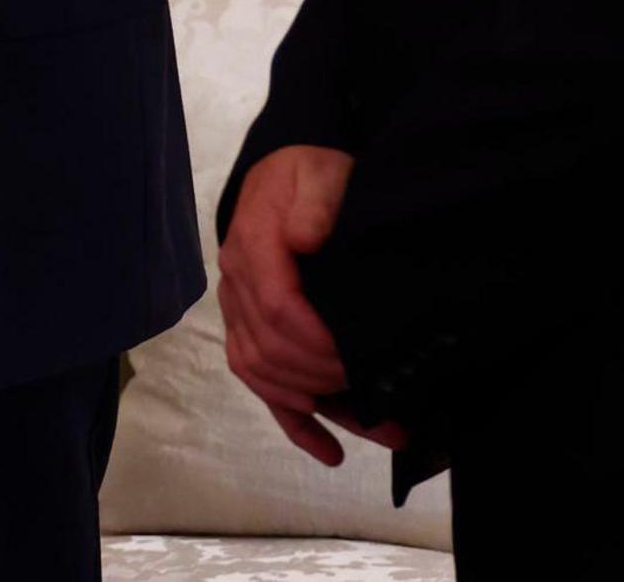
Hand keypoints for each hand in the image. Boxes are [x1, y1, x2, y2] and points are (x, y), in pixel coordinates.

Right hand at [217, 143, 400, 464]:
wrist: (288, 173)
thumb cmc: (308, 173)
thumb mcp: (319, 172)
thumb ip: (314, 200)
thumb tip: (302, 238)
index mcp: (253, 246)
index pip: (277, 308)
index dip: (317, 341)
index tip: (361, 356)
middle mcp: (237, 284)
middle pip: (270, 351)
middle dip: (326, 381)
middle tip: (386, 396)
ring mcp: (240, 311)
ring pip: (266, 376)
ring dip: (321, 409)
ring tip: (381, 427)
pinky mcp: (251, 331)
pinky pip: (262, 384)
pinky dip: (294, 423)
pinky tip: (330, 451)